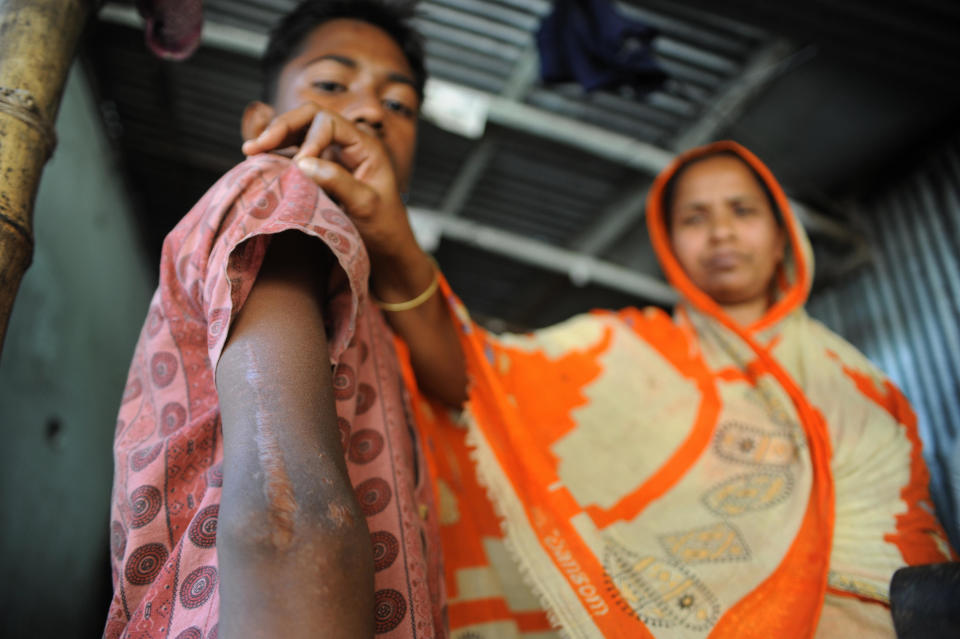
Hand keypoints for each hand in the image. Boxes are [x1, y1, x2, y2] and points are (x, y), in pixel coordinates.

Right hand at [242, 103, 420, 272]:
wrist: (388, 248)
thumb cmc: (384, 227)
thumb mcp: (366, 205)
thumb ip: (338, 181)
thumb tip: (302, 162)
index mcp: (365, 145)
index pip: (329, 122)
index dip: (309, 138)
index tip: (298, 166)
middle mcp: (348, 142)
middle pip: (309, 117)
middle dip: (282, 127)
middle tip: (256, 146)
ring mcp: (333, 153)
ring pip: (299, 131)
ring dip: (274, 138)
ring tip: (250, 152)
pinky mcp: (322, 167)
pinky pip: (295, 150)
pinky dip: (277, 153)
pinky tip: (259, 162)